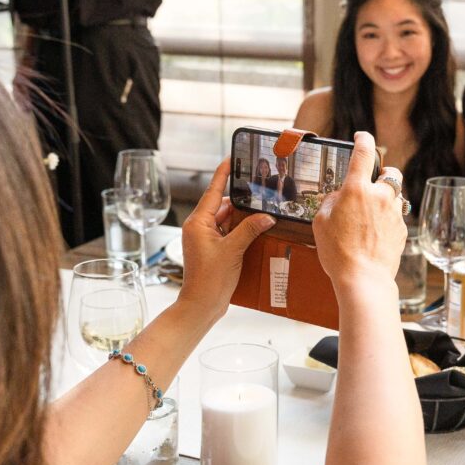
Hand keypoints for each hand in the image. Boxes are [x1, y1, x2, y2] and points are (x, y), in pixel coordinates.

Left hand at [177, 159, 274, 318]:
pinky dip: (240, 231)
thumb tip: (266, 216)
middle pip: (222, 205)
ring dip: (243, 218)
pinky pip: (228, 233)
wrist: (201, 306)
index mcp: (198, 223)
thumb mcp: (232, 250)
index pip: (212, 191)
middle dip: (240, 200)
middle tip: (259, 191)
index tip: (231, 159)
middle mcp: (199, 228)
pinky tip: (257, 230)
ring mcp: (205, 239)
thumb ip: (249, 229)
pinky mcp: (212, 250)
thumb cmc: (210, 279)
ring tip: (263, 211)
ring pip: (226, 220)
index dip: (223, 174)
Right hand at [313, 132, 405, 287]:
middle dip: (383, 173)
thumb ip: (331, 202)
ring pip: (396, 195)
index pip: (363, 153)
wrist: (363, 279)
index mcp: (357, 190)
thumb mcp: (321, 223)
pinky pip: (396, 216)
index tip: (362, 136)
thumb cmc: (338, 253)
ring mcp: (395, 212)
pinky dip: (388, 219)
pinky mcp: (402, 229)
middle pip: (391, 172)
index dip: (363, 139)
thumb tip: (340, 197)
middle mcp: (380, 196)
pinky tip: (375, 233)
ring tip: (370, 214)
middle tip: (372, 183)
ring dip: (386, 198)